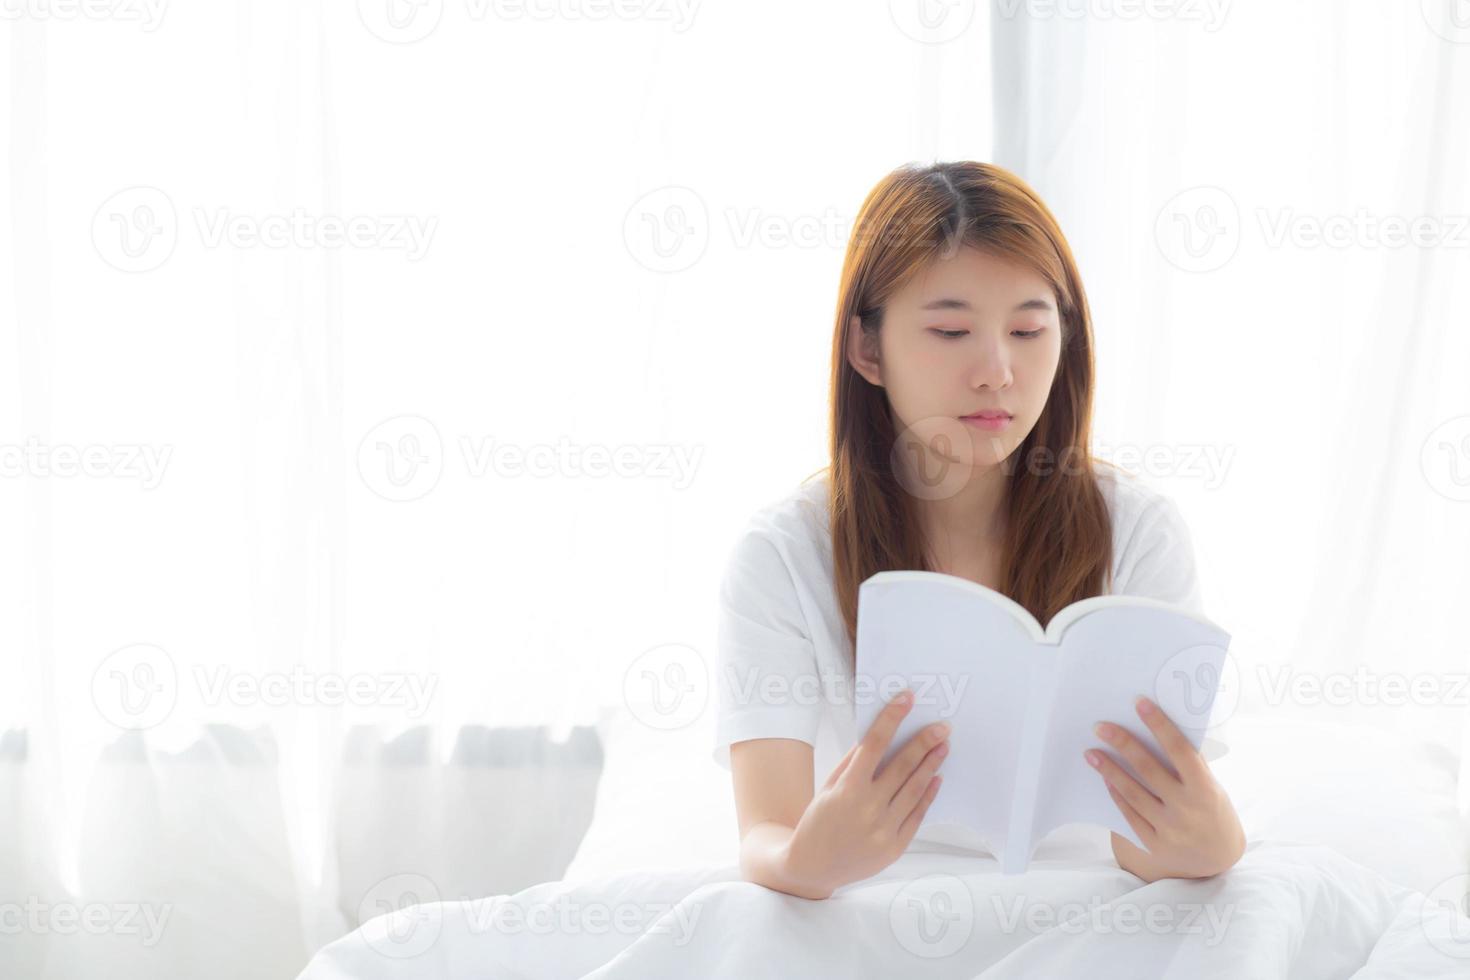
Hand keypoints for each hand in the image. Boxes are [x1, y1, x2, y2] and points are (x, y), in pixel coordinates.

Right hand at [783, 689, 949, 896]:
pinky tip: (936, 778)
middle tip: (942, 726)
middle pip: (903, 766)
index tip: (907, 699)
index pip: (874, 744)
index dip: (891, 718)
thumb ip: (853, 763)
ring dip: (931, 765)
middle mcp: (868, 809)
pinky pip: (917, 816)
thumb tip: (876, 737)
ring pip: (914, 789)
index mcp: (847, 789)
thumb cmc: (818, 821)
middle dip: (924, 742)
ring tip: (943, 746)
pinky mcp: (895, 847)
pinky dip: (928, 795)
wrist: (812, 866)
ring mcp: (884, 830)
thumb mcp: (828, 787)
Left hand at [1085, 695, 1244, 881]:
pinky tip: (1104, 778)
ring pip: (1133, 793)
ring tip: (1091, 752)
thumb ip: (1188, 766)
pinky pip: (1129, 815)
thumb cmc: (1211, 810)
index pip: (1180, 751)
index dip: (1160, 725)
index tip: (1139, 703)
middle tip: (1100, 726)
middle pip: (1148, 769)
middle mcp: (1187, 809)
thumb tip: (1157, 730)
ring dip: (1109, 770)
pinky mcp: (1154, 845)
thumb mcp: (1211, 787)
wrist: (1218, 859)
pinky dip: (1116, 794)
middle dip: (1123, 744)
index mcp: (1205, 790)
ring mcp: (1169, 829)